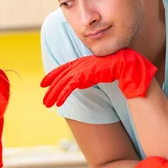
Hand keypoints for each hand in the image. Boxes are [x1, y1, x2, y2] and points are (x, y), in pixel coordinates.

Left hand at [40, 48, 156, 107]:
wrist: (123, 64)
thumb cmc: (114, 67)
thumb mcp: (96, 71)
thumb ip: (87, 76)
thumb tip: (81, 83)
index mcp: (80, 62)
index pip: (63, 69)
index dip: (52, 76)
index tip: (44, 83)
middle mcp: (78, 65)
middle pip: (60, 78)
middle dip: (51, 89)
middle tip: (45, 100)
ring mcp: (80, 69)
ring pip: (62, 83)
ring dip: (54, 95)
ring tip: (47, 105)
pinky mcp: (83, 76)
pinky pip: (69, 87)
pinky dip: (62, 95)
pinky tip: (58, 103)